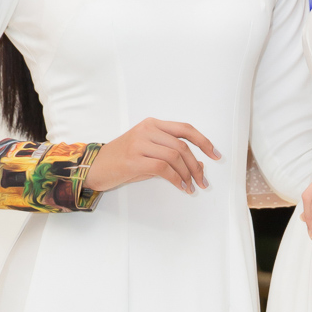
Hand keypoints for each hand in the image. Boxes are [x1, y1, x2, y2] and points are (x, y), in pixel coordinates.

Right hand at [84, 119, 220, 194]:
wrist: (95, 167)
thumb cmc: (123, 161)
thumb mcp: (148, 152)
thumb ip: (170, 155)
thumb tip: (198, 165)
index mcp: (152, 124)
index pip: (185, 129)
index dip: (204, 142)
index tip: (216, 155)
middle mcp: (147, 130)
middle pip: (182, 146)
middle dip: (197, 166)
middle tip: (203, 181)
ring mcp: (139, 143)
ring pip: (175, 157)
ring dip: (188, 174)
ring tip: (192, 187)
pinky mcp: (134, 159)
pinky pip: (164, 168)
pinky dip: (176, 179)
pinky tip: (181, 187)